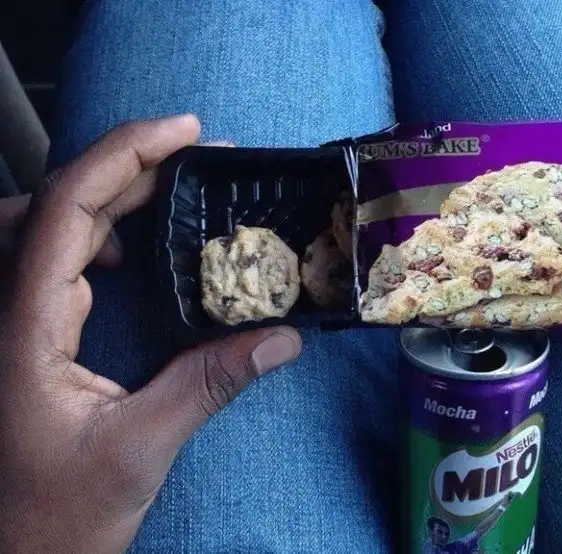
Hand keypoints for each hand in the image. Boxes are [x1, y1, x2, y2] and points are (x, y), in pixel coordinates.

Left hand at [0, 115, 301, 552]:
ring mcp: (14, 317)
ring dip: (107, 190)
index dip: (124, 153)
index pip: (65, 207)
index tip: (185, 131)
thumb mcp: (138, 450)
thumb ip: (208, 386)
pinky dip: (91, 230)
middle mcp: (9, 308)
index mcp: (24, 326)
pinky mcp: (27, 331)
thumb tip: (280, 339)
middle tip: (197, 153)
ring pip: (48, 221)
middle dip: (128, 162)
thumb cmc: (51, 517)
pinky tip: (123, 251)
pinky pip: (51, 254)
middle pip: (57, 199)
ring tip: (169, 184)